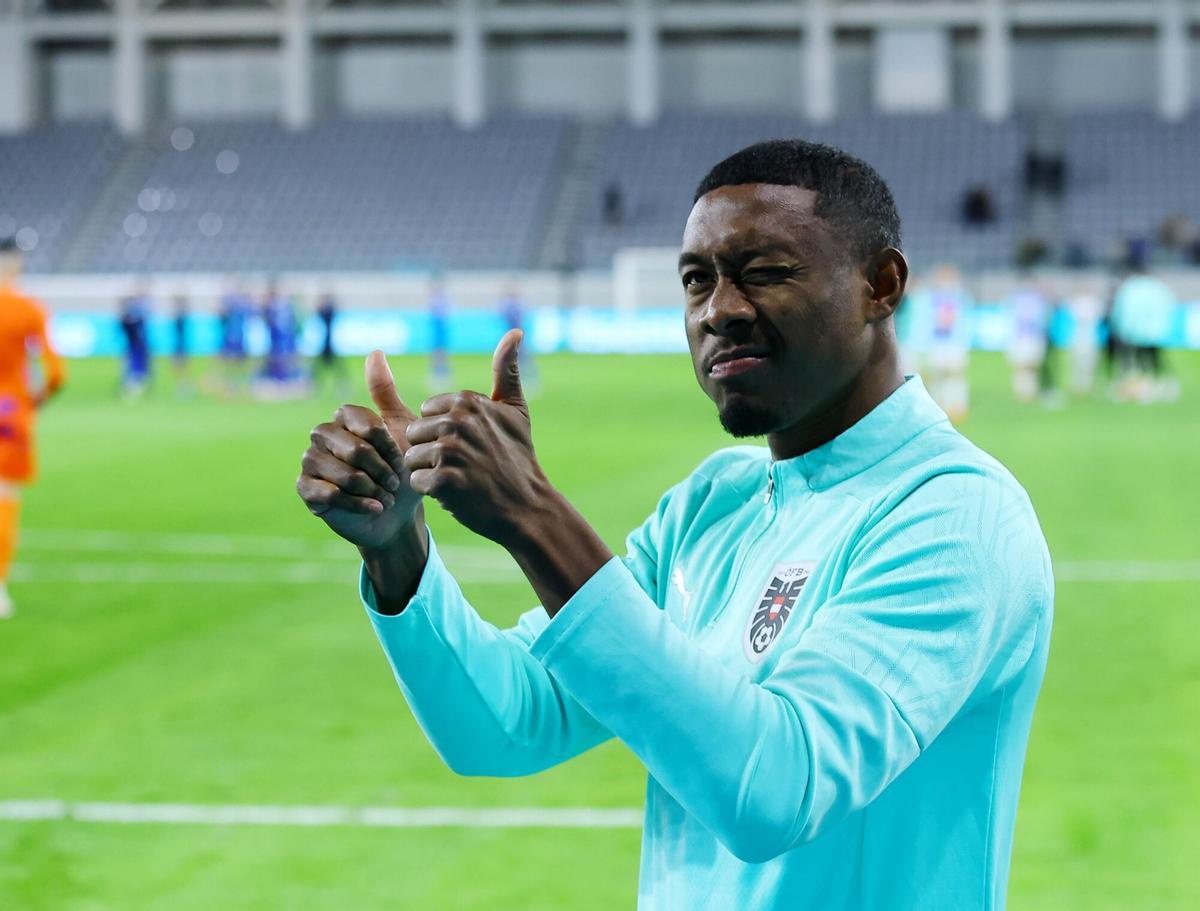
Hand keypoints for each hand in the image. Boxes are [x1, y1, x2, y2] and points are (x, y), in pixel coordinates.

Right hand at [297, 351, 424, 549]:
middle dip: (381, 470)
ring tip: (386, 497)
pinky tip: (374, 508)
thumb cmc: (400, 468)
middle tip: (395, 483)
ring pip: (341, 473)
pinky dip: (356, 503)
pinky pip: (328, 494)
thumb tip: (375, 351)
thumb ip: (385, 392)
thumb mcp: (400, 428)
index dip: (387, 446)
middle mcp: (323, 434)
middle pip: (353, 449)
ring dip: (371, 489)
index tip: (402, 460)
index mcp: (344, 417)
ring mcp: (311, 460)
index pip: (364, 424)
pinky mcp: (305, 488)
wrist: (396, 512)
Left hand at [403, 330, 549, 544]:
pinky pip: (416, 482)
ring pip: (412, 459)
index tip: (469, 444)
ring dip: (430, 473)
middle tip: (464, 464)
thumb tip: (515, 332)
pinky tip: (456, 493)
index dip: (442, 432)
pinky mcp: (444, 480)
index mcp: (467, 401)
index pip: (426, 413)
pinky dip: (432, 492)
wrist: (527, 506)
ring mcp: (450, 450)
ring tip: (460, 478)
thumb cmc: (517, 457)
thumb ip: (506, 369)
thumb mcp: (515, 410)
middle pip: (414, 435)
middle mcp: (456, 421)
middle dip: (431, 452)